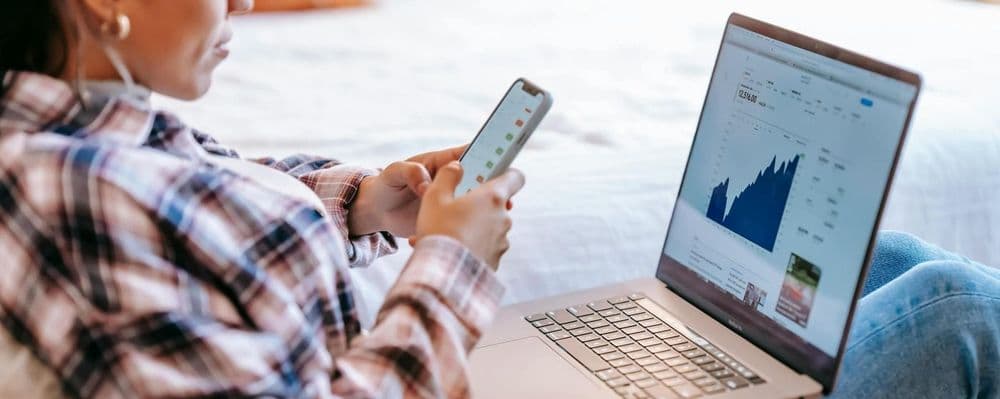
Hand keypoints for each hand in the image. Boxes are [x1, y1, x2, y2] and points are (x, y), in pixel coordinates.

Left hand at [348, 144, 512, 236]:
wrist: (377, 212)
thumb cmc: (385, 185)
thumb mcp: (394, 172)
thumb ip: (410, 172)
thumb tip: (427, 185)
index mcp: (442, 163)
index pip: (470, 153)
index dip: (488, 154)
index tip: (503, 160)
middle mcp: (452, 181)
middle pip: (481, 179)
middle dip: (495, 187)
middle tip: (505, 199)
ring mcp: (452, 200)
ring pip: (478, 203)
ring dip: (488, 210)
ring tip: (496, 220)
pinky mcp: (449, 219)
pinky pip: (464, 222)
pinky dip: (470, 228)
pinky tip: (472, 237)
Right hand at [413, 161, 524, 268]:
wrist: (444, 275)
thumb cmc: (440, 231)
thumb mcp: (435, 196)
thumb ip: (448, 175)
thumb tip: (457, 166)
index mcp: (493, 197)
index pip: (515, 177)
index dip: (506, 173)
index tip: (494, 175)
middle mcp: (503, 219)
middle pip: (495, 204)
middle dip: (476, 205)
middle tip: (452, 210)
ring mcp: (502, 242)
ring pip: (486, 228)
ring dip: (469, 228)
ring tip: (442, 235)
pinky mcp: (495, 260)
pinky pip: (482, 248)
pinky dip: (468, 247)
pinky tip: (446, 250)